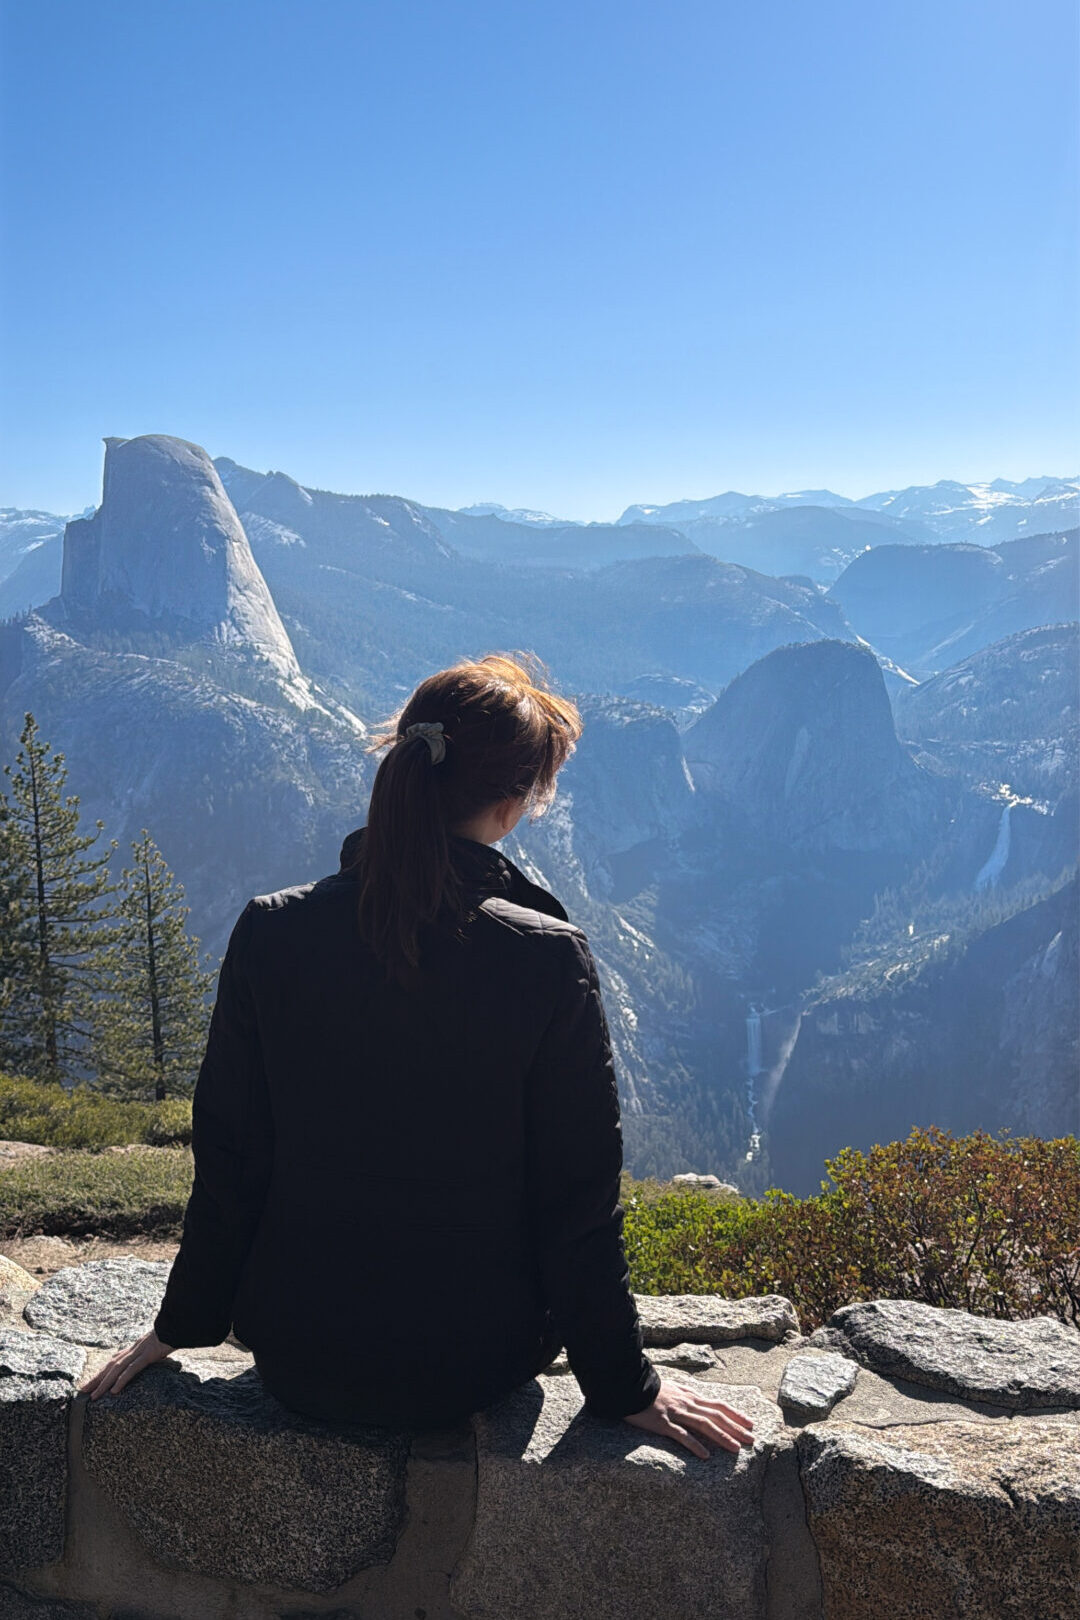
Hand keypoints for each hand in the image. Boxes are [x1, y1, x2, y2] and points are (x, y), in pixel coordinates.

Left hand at [78, 1330, 174, 1400]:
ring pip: (117, 1369)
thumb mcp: (157, 1346)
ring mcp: (139, 1352)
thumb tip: (151, 1359)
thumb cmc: (170, 1334)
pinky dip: (122, 1380)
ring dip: (103, 1383)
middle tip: (82, 1391)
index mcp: (134, 1348)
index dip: (101, 1372)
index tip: (90, 1382)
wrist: (178, 1323)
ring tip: (93, 1396)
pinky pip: (132, 1369)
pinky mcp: (148, 1355)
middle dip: (95, 1379)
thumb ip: (151, 1353)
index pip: (113, 1361)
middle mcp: (132, 1350)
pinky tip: (114, 1391)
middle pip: (110, 1366)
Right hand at [623, 1378, 755, 1458]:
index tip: (750, 1423)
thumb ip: (687, 1394)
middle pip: (716, 1416)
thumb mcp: (673, 1387)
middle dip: (736, 1428)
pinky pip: (682, 1435)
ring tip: (736, 1449)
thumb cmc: (650, 1388)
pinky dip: (695, 1445)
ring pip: (704, 1425)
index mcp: (690, 1396)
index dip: (736, 1414)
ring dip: (722, 1437)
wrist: (629, 1385)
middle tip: (752, 1440)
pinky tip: (706, 1456)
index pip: (718, 1405)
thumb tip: (699, 1400)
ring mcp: (676, 1413)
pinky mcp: (663, 1423)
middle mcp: (687, 1404)